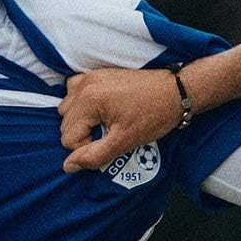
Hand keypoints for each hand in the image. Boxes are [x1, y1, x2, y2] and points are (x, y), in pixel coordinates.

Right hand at [59, 67, 180, 172]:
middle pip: (65, 122)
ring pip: (67, 106)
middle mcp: (84, 85)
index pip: (68, 137)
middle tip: (109, 134)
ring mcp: (90, 76)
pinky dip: (81, 102)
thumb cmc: (153, 117)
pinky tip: (99, 109)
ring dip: (80, 120)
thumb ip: (94, 155)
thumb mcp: (124, 141)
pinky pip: (75, 90)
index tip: (110, 142)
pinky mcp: (98, 74)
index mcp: (89, 100)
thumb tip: (68, 166)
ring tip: (104, 123)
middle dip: (83, 134)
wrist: (175, 91)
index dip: (87, 147)